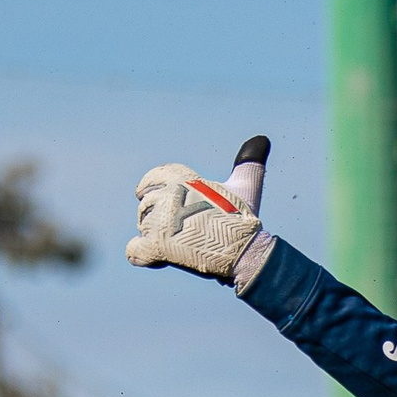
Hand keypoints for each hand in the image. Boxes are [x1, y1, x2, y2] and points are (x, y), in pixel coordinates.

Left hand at [126, 161, 262, 280]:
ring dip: (157, 236)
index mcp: (182, 178)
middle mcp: (167, 195)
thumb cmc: (244, 219)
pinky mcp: (156, 245)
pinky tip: (157, 256)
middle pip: (147, 205)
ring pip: (144, 227)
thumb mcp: (246, 185)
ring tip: (181, 243)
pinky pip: (135, 250)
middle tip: (181, 229)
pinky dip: (142, 254)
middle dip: (160, 217)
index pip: (153, 177)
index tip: (148, 193)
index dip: (150, 186)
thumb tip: (261, 140)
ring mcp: (160, 220)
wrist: (246, 250)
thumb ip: (247, 162)